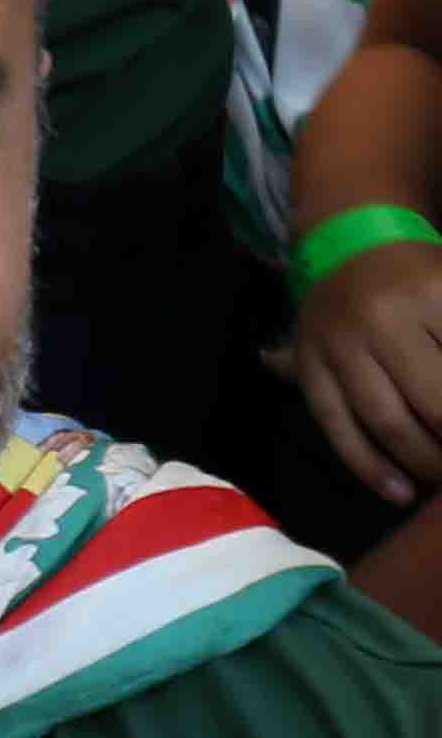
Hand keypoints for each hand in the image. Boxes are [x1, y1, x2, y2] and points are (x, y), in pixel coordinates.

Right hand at [300, 226, 441, 506]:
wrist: (348, 244)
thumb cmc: (423, 279)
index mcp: (432, 294)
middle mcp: (380, 318)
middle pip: (435, 407)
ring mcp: (337, 344)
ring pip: (386, 423)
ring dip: (426, 465)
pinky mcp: (308, 365)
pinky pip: (336, 425)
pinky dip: (369, 466)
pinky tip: (402, 492)